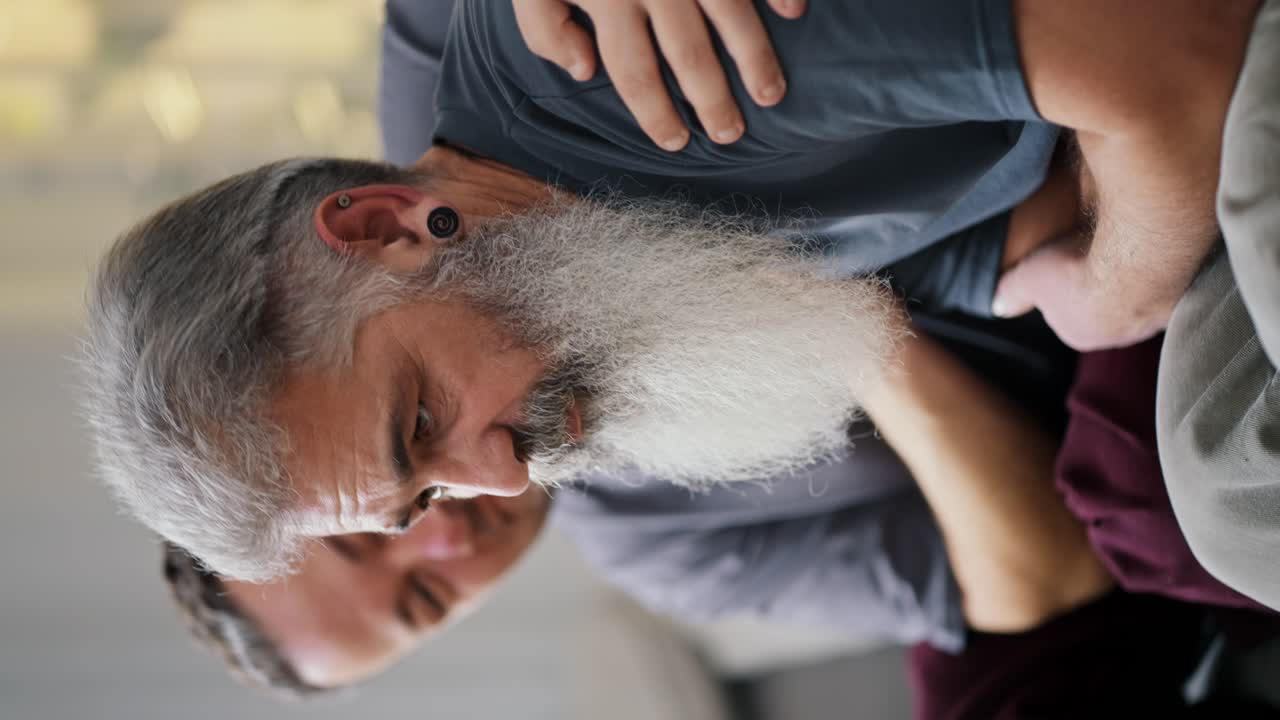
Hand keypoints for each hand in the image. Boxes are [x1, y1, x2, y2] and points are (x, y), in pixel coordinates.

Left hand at [513, 0, 802, 150]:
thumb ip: (545, 28)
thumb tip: (585, 71)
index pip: (633, 71)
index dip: (656, 113)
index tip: (676, 141)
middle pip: (687, 54)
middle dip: (712, 101)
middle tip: (731, 134)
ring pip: (730, 13)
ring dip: (754, 57)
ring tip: (771, 95)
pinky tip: (793, 13)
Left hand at [992, 235, 1174, 350]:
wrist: (1138, 261)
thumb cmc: (1079, 271)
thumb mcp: (1029, 278)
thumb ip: (1012, 292)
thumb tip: (996, 306)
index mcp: (1081, 335)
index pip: (1068, 314)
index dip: (1064, 286)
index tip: (1065, 263)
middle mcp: (1121, 334)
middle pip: (1105, 305)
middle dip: (1100, 283)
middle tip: (1095, 252)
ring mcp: (1155, 317)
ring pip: (1139, 295)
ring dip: (1133, 274)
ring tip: (1125, 244)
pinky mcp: (1183, 294)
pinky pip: (1167, 279)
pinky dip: (1160, 264)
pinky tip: (1153, 245)